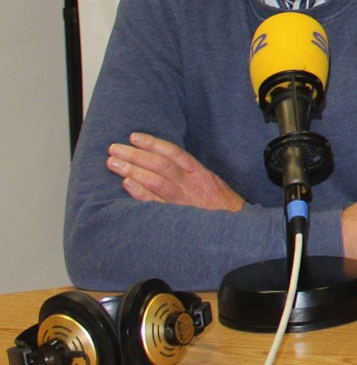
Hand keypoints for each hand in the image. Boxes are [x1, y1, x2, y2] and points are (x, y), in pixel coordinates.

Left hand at [107, 132, 244, 210]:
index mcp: (199, 173)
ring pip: (156, 181)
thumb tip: (163, 160)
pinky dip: (140, 192)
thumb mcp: (210, 182)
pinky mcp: (175, 216)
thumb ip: (189, 172)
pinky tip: (126, 184)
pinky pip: (155, 203)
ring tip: (113, 163)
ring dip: (132, 170)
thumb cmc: (220, 205)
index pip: (173, 153)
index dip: (153, 143)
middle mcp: (191, 184)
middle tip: (114, 148)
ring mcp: (183, 200)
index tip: (134, 137)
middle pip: (160, 165)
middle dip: (136, 155)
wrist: (235, 227)